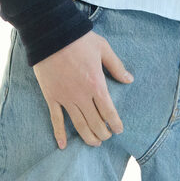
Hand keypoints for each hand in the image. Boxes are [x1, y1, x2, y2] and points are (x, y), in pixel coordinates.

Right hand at [32, 30, 133, 148]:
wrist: (50, 34)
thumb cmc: (78, 39)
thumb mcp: (103, 49)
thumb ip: (116, 67)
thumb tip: (129, 80)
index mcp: (96, 84)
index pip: (109, 111)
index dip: (115, 123)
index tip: (118, 130)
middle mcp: (81, 95)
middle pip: (95, 122)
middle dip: (103, 132)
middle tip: (107, 136)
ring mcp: (65, 98)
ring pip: (79, 124)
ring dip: (88, 137)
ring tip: (95, 143)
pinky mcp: (51, 97)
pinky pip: (56, 119)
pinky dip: (59, 134)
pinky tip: (63, 146)